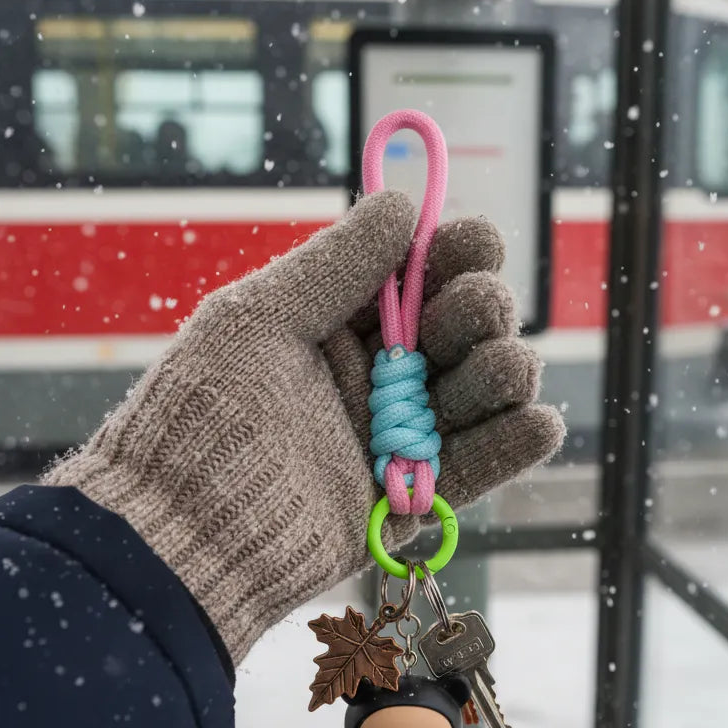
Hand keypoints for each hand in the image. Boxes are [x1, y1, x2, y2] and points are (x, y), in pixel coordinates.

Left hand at [44, 192, 563, 663]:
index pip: (421, 273)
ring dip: (504, 368)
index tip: (473, 246)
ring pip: (488, 386)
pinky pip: (483, 463)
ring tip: (490, 370)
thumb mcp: (260, 317)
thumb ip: (336, 263)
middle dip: (481, 309)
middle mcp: (379, 371)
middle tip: (455, 322)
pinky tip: (537, 422)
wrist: (190, 524)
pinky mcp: (416, 494)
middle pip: (468, 323)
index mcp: (341, 321)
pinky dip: (518, 441)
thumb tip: (404, 204)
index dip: (458, 253)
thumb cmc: (208, 408)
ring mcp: (401, 432)